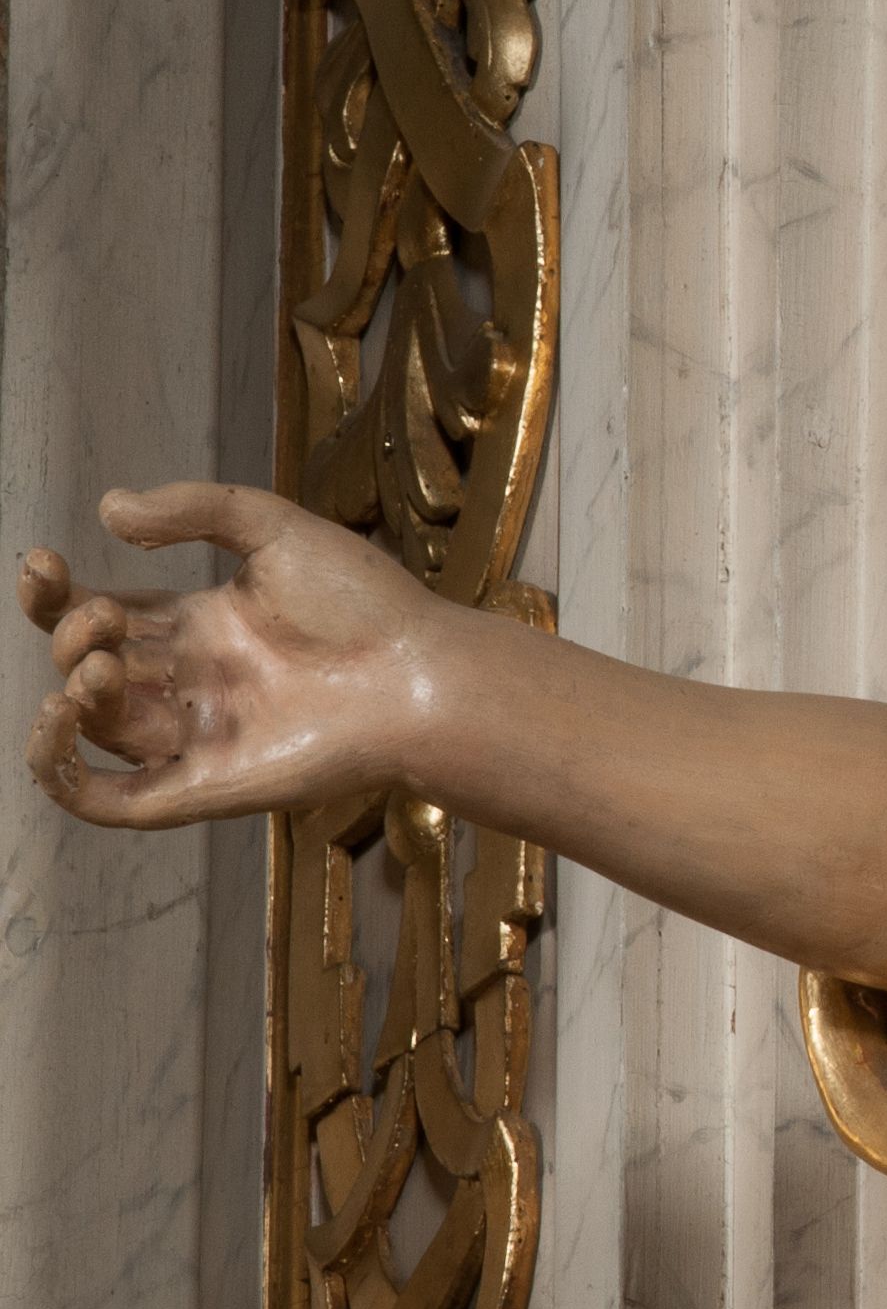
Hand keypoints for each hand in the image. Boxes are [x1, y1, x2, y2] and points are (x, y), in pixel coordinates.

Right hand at [20, 483, 441, 827]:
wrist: (421, 673)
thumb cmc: (367, 604)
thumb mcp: (276, 529)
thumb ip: (196, 508)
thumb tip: (109, 508)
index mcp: (204, 628)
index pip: (104, 616)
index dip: (57, 596)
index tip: (44, 562)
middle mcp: (192, 684)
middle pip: (92, 667)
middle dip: (73, 637)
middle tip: (107, 619)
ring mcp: (196, 738)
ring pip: (95, 729)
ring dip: (75, 693)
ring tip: (107, 663)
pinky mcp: (203, 787)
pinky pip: (110, 801)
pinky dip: (61, 772)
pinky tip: (58, 718)